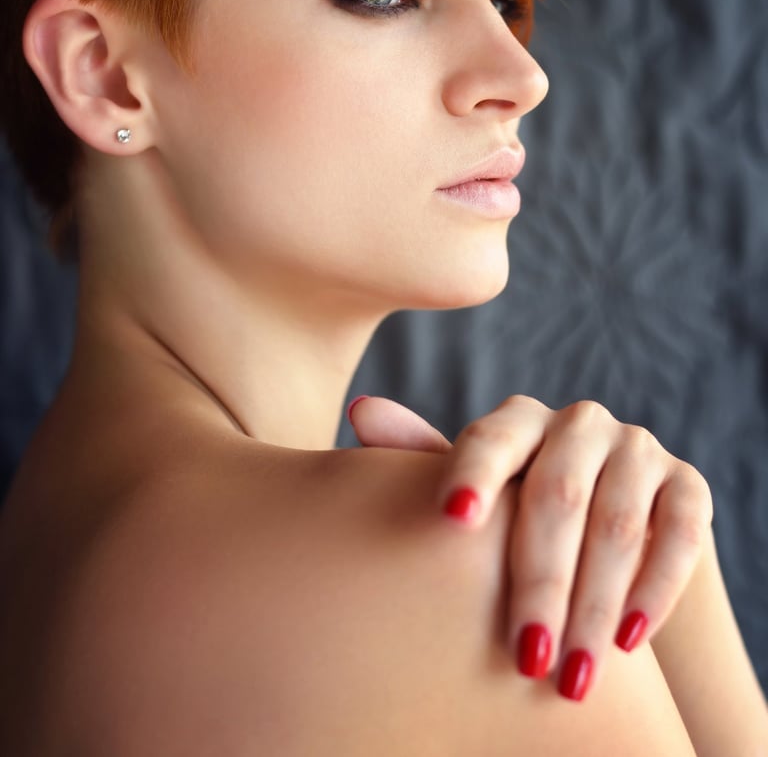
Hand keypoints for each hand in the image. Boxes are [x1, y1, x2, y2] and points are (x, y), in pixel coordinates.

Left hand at [347, 393, 712, 700]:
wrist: (606, 546)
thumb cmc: (518, 520)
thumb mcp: (477, 496)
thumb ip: (426, 458)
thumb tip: (363, 410)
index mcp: (520, 421)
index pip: (493, 438)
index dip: (472, 473)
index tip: (451, 518)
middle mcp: (580, 424)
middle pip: (558, 494)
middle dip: (541, 582)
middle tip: (524, 656)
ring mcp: (637, 449)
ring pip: (618, 522)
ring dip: (596, 604)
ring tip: (572, 675)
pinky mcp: (687, 485)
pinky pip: (680, 533)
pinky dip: (655, 589)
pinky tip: (628, 641)